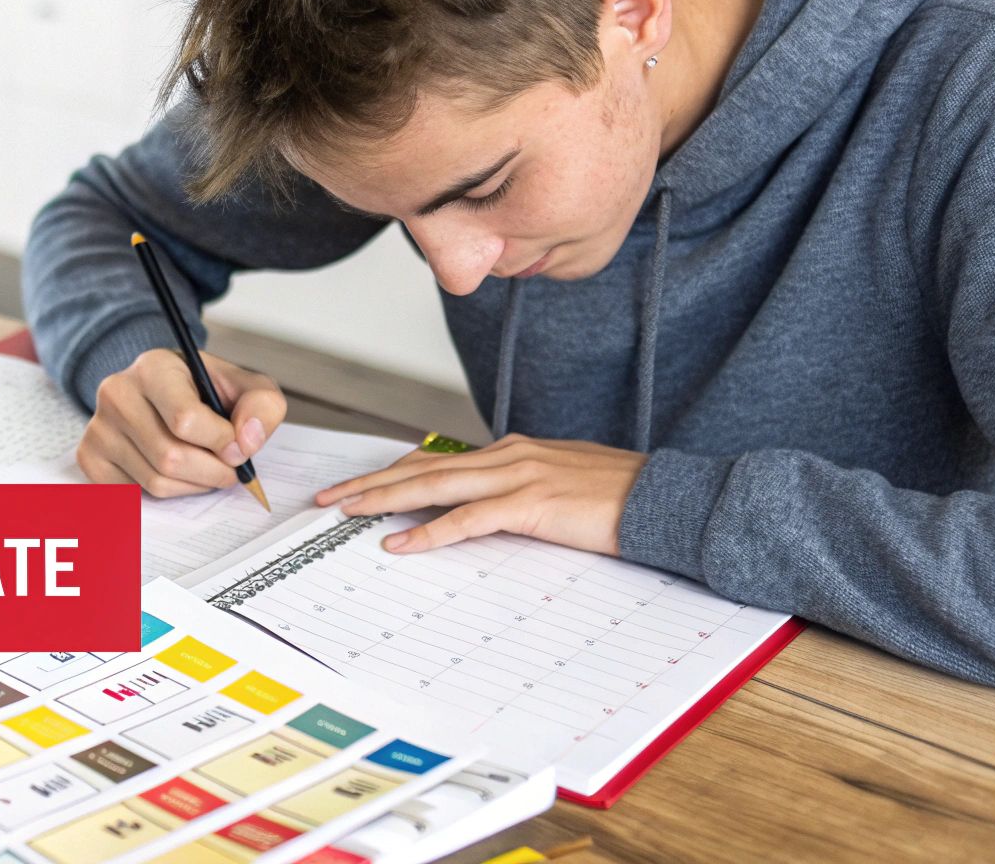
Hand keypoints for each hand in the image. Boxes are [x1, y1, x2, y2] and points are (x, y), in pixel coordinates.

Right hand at [78, 349, 286, 497]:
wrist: (162, 394)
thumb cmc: (204, 392)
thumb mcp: (244, 386)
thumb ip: (262, 406)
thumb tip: (245, 442)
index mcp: (154, 367)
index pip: (186, 420)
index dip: (222, 443)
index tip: (237, 447)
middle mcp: (117, 393)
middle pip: (171, 458)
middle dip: (212, 472)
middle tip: (228, 468)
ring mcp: (98, 427)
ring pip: (155, 482)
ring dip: (193, 486)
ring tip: (205, 469)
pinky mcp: (90, 457)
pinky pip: (135, 496)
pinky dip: (166, 494)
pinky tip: (175, 473)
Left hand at [314, 434, 646, 555]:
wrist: (666, 499)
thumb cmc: (618, 499)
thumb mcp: (559, 487)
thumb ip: (519, 493)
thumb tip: (485, 513)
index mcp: (511, 451)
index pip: (436, 460)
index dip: (392, 473)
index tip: (356, 485)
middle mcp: (507, 455)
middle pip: (421, 468)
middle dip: (370, 482)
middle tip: (327, 496)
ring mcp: (518, 475)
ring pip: (434, 486)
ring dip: (385, 499)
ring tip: (346, 511)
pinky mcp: (532, 503)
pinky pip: (469, 520)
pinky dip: (430, 532)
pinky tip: (401, 543)